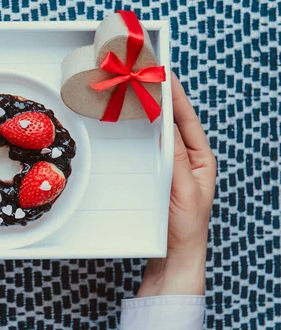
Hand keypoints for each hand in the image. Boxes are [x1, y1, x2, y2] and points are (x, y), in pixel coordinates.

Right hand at [138, 73, 215, 296]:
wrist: (173, 255)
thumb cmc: (185, 227)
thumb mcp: (184, 189)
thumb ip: (175, 157)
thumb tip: (167, 125)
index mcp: (200, 159)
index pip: (187, 120)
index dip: (177, 96)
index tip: (166, 75)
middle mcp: (186, 159)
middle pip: (173, 123)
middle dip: (162, 99)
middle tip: (148, 78)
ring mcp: (170, 167)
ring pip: (159, 134)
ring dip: (149, 115)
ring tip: (138, 95)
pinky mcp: (155, 175)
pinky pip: (148, 149)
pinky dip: (139, 135)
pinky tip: (130, 126)